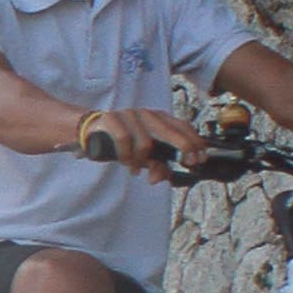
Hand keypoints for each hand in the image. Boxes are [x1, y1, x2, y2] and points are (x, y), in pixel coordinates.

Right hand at [81, 106, 204, 182]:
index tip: (200, 159)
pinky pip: (124, 141)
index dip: (195, 142)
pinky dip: (126, 157)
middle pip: (171, 131)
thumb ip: (156, 166)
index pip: (182, 127)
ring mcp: (129, 115)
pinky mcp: (112, 119)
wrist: (91, 133)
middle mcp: (146, 114)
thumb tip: (157, 178)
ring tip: (135, 167)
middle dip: (183, 147)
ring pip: (145, 142)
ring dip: (142, 160)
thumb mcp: (144, 157)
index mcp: (158, 119)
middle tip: (186, 162)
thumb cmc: (123, 144)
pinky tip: (126, 163)